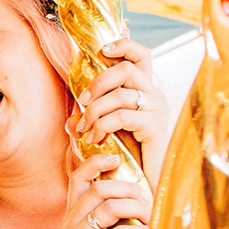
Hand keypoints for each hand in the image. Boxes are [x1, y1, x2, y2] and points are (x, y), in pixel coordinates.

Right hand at [56, 151, 149, 228]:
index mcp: (73, 216)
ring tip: (151, 220)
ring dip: (137, 210)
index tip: (117, 158)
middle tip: (147, 201)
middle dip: (129, 189)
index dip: (96, 161)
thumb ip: (110, 220)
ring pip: (108, 207)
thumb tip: (142, 198)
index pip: (79, 177)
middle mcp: (70, 223)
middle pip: (100, 188)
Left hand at [73, 33, 169, 186]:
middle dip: (98, 82)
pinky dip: (102, 125)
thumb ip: (90, 122)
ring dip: (95, 109)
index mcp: (146, 91)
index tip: (101, 50)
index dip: (124, 44)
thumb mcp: (107, 134)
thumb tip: (71, 118)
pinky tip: (94, 139)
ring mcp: (158, 110)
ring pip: (121, 93)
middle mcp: (155, 96)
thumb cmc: (130, 158)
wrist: (150, 184)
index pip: (141, 54)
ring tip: (84, 128)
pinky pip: (122, 116)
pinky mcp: (156, 127)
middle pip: (127, 68)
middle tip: (82, 102)